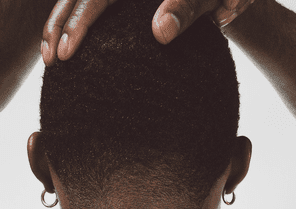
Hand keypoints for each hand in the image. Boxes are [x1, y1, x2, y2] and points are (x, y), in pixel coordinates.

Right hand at [41, 0, 238, 65]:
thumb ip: (187, 6)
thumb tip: (160, 31)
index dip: (78, 22)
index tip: (65, 53)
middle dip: (59, 24)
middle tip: (49, 58)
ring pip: (85, 0)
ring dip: (64, 25)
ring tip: (52, 53)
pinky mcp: (131, 4)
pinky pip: (102, 12)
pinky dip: (85, 29)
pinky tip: (77, 46)